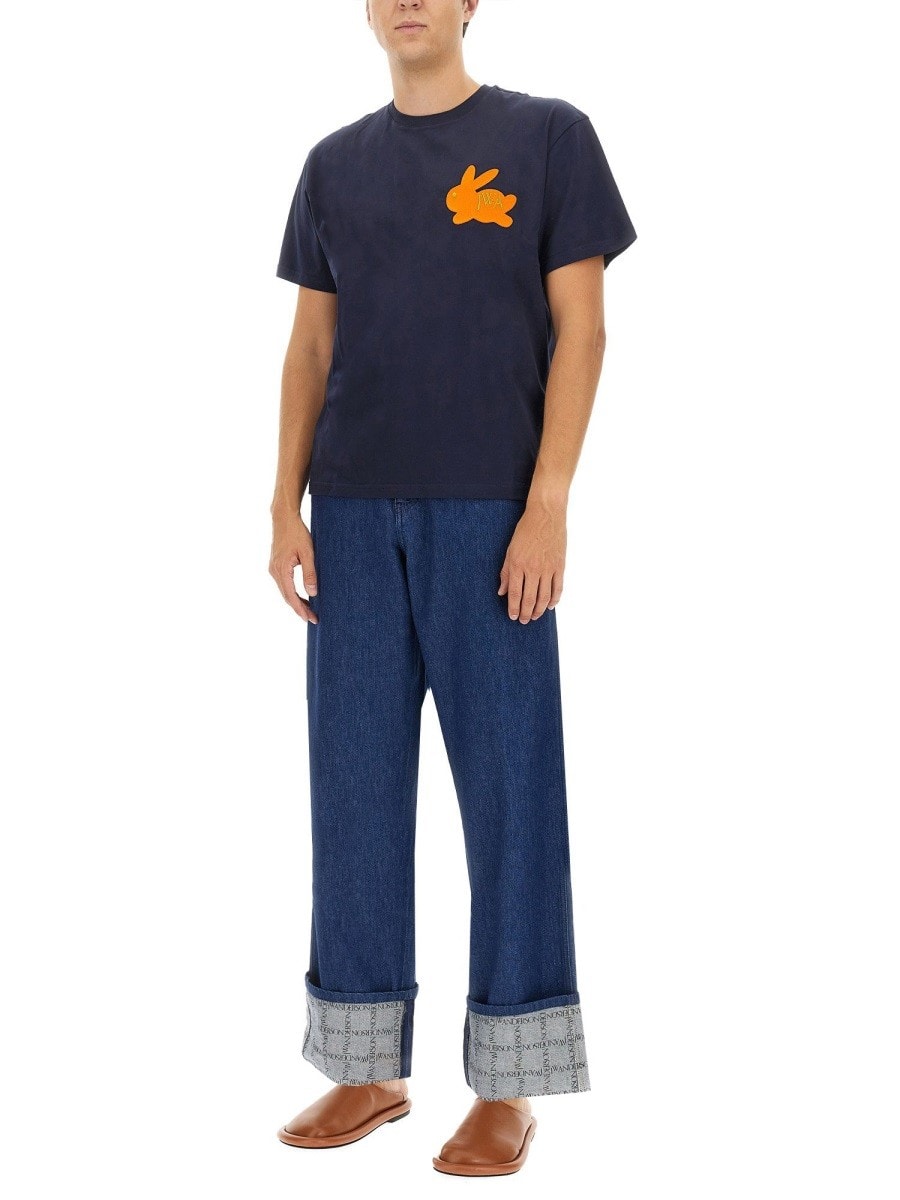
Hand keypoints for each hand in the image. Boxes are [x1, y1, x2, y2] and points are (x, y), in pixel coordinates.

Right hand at [269, 512, 318, 623]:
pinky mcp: (276, 565)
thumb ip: (309, 573)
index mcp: (281, 569)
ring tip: (309, 611)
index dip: (301, 609)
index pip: (291, 596)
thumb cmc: (297, 533)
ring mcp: (273, 568)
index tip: (311, 618)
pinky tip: (301, 596)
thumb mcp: (308, 552)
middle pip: (287, 597)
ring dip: (296, 602)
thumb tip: (312, 593)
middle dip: (299, 609)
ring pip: (284, 592)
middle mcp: (274, 571)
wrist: (284, 518)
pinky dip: (292, 593)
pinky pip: (284, 584)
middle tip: (313, 619)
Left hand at [498, 502, 565, 622]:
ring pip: (544, 597)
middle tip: (523, 621)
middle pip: (529, 598)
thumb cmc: (525, 531)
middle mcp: (533, 569)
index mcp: (518, 565)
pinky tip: (550, 606)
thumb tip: (502, 592)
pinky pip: (558, 588)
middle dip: (525, 613)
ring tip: (534, 616)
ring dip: (539, 610)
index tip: (512, 616)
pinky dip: (555, 599)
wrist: (545, 515)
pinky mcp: (560, 565)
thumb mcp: (510, 550)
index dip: (513, 608)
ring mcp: (548, 568)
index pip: (515, 593)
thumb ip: (506, 572)